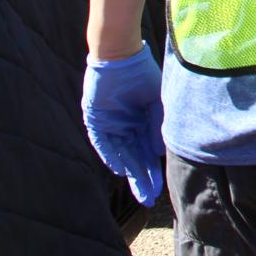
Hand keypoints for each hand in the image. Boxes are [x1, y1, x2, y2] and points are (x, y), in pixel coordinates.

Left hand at [82, 46, 164, 204]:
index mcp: (141, 121)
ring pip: (121, 154)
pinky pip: (104, 143)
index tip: (158, 189)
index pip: (147, 152)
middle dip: (142, 178)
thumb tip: (159, 152)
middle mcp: (126, 127)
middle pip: (135, 158)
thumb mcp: (156, 101)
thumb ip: (156, 124)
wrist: (120, 56)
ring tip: (138, 190)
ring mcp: (110, 125)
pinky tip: (121, 169)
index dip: (153, 170)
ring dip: (130, 171)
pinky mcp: (96, 120)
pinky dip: (112, 155)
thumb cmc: (141, 73)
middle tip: (148, 199)